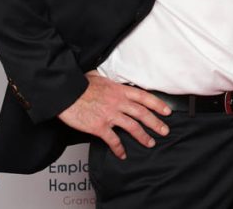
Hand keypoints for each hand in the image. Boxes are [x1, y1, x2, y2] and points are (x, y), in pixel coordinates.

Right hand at [57, 71, 171, 159]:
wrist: (65, 93)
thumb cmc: (80, 85)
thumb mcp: (99, 77)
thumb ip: (109, 82)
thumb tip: (111, 81)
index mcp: (120, 90)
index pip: (144, 97)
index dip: (158, 105)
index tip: (167, 111)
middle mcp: (118, 102)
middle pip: (143, 114)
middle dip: (156, 123)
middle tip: (165, 131)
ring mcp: (110, 115)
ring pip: (132, 127)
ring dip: (143, 136)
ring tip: (150, 143)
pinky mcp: (99, 126)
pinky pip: (113, 140)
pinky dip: (119, 148)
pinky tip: (122, 154)